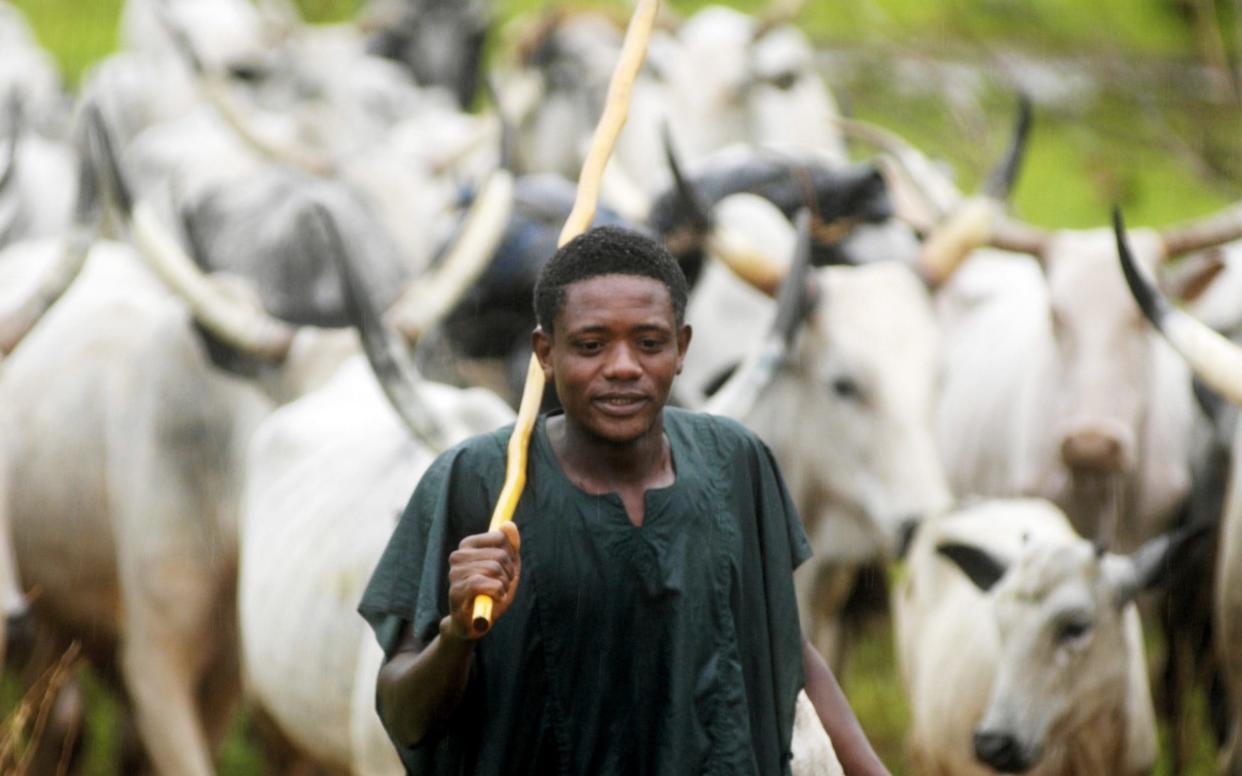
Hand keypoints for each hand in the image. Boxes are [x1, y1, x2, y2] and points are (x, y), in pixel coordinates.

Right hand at [442, 522, 521, 640]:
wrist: (474, 623)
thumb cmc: (491, 592)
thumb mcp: (506, 567)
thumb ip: (510, 545)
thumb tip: (508, 524)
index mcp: (467, 545)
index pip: (500, 537)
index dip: (510, 555)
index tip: (505, 569)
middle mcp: (457, 556)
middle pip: (500, 555)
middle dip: (508, 573)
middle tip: (500, 586)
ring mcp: (455, 574)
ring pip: (494, 569)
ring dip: (503, 585)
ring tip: (496, 594)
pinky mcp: (456, 592)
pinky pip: (486, 584)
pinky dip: (498, 593)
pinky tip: (494, 600)